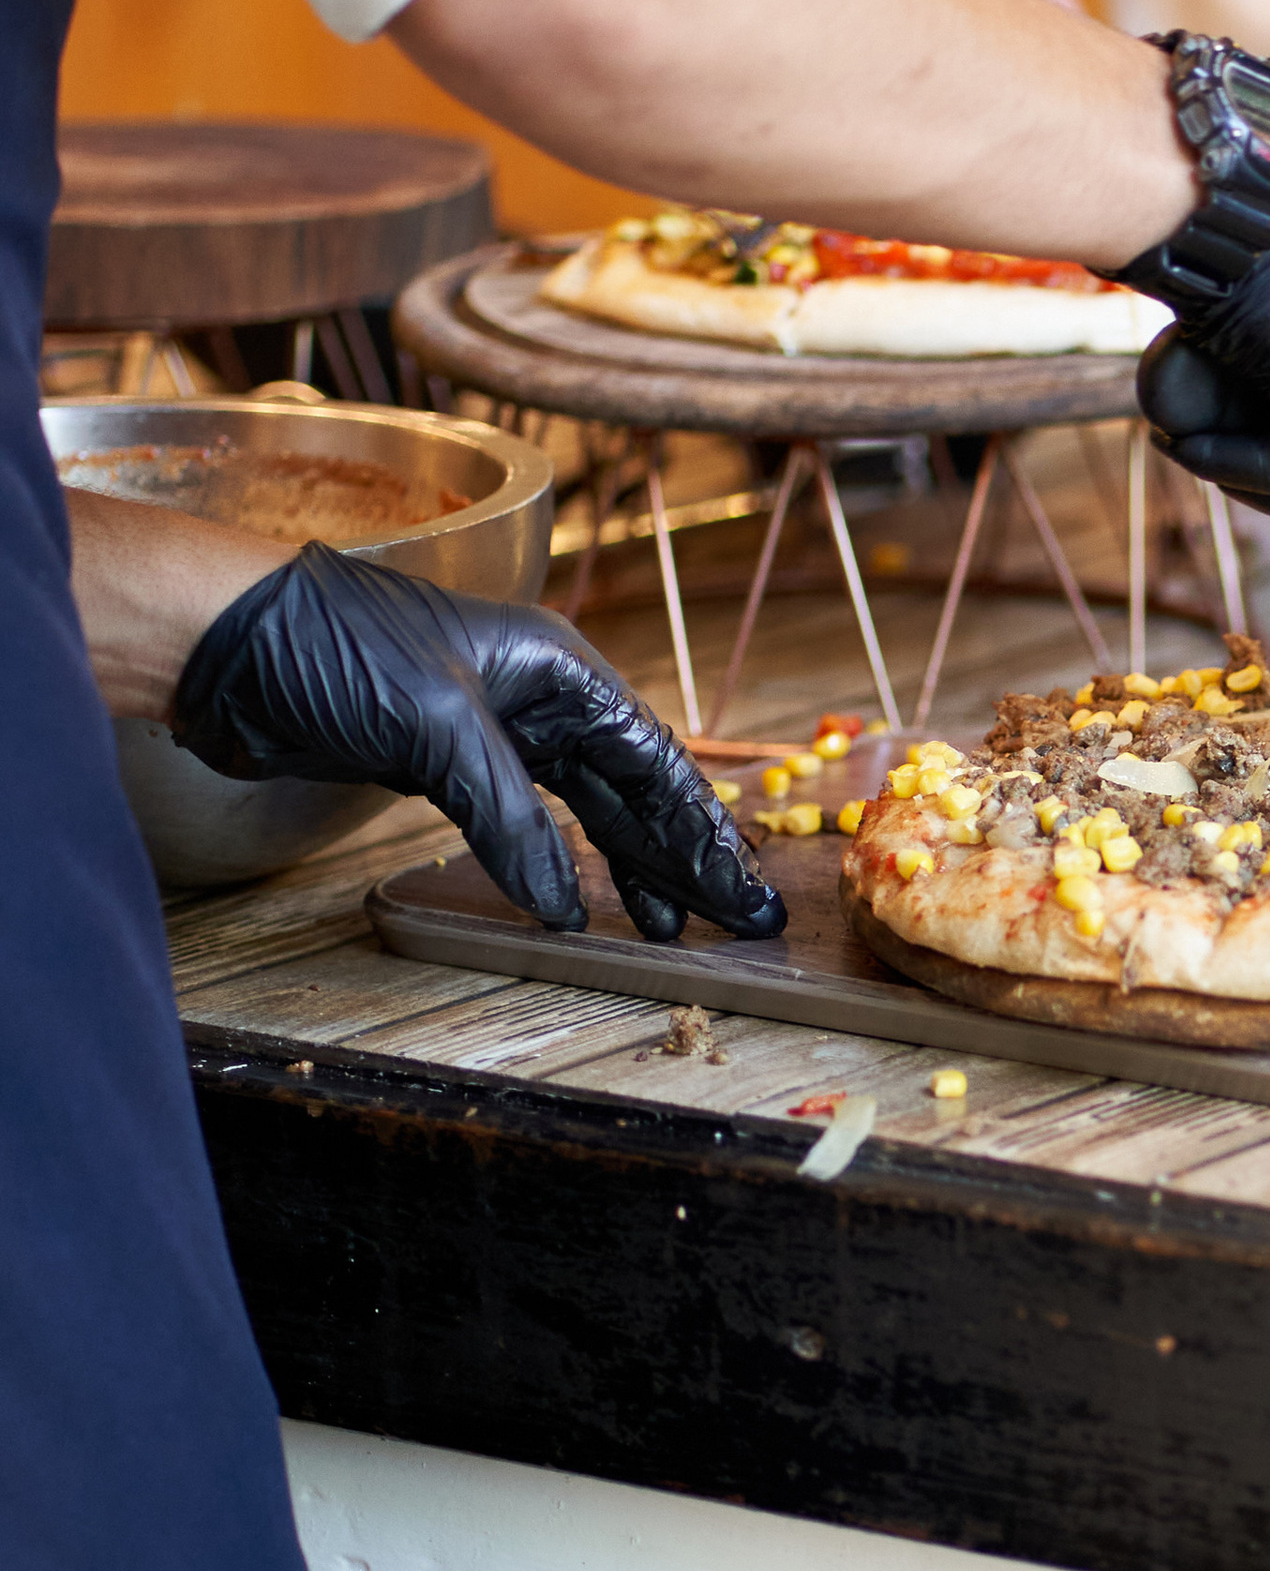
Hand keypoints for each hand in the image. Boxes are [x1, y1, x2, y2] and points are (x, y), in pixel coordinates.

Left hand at [172, 546, 784, 941]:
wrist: (225, 643)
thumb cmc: (335, 648)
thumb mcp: (441, 728)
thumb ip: (511, 818)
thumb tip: (567, 906)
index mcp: (556, 666)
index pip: (653, 757)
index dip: (701, 827)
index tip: (742, 885)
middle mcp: (535, 695)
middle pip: (631, 787)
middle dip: (682, 853)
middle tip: (735, 918)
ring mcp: (489, 730)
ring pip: (583, 808)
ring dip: (627, 866)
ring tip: (667, 928)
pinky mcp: (440, 764)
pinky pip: (524, 822)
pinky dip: (554, 863)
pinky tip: (575, 904)